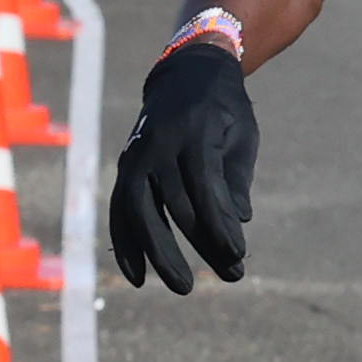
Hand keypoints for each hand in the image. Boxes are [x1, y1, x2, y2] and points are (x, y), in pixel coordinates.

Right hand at [109, 40, 256, 291]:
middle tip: (232, 275)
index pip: (205, 186)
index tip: (239, 253)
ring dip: (159, 252)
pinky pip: (119, 209)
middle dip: (204, 244)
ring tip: (183, 286)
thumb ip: (236, 176)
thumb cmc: (223, 110)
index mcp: (193, 132)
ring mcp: (136, 155)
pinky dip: (125, 243)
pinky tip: (137, 276)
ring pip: (138, 210)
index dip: (221, 222)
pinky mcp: (126, 168)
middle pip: (175, 203)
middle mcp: (157, 144)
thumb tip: (238, 222)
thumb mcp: (241, 134)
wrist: (185, 74)